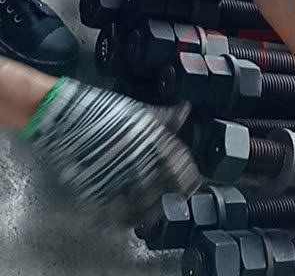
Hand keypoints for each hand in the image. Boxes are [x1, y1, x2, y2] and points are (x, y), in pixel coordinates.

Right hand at [28, 79, 201, 226]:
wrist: (67, 118)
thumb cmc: (105, 112)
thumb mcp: (141, 110)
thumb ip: (165, 116)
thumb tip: (185, 110)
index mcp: (152, 138)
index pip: (179, 162)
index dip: (189, 175)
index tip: (193, 182)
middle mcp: (139, 158)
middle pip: (166, 184)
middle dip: (174, 192)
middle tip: (177, 197)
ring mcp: (119, 176)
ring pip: (146, 202)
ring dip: (154, 208)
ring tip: (157, 210)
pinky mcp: (98, 191)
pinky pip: (118, 213)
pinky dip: (129, 218)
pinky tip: (134, 217)